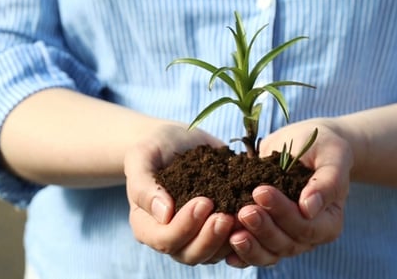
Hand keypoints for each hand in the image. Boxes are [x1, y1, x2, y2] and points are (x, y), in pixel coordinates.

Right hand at [124, 122, 235, 264]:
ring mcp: (196, 236)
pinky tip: (254, 214)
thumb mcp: (142, 157)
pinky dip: (243, 233)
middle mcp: (171, 237)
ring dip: (229, 239)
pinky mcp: (217, 229)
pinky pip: (231, 242)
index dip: (185, 226)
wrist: (177, 141)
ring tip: (243, 216)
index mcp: (147, 225)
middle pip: (191, 254)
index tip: (204, 201)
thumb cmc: (155, 148)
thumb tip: (164, 214)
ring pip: (213, 254)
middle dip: (210, 237)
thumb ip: (144, 185)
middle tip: (227, 216)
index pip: (165, 240)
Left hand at [226, 119, 352, 266]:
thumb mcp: (332, 157)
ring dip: (250, 245)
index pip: (306, 226)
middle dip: (263, 229)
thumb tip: (308, 208)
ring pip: (269, 253)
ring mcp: (287, 237)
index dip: (283, 213)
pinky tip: (225, 249)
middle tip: (243, 210)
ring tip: (231, 233)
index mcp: (329, 221)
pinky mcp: (268, 233)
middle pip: (286, 243)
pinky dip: (241, 253)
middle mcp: (309, 235)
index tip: (260, 191)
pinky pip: (255, 250)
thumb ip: (326, 183)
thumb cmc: (324, 148)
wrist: (306, 144)